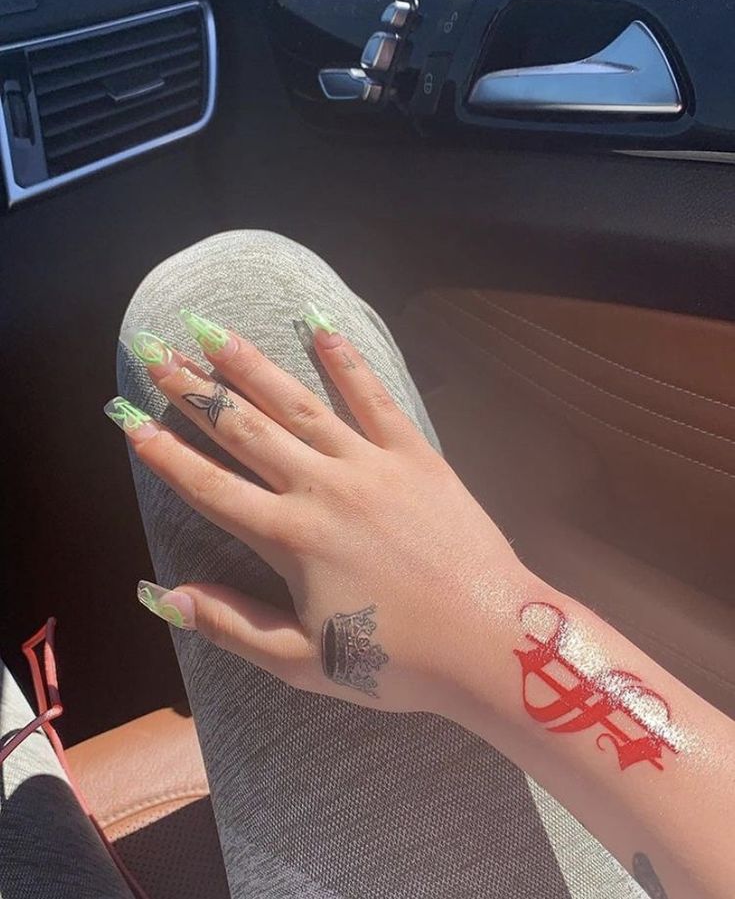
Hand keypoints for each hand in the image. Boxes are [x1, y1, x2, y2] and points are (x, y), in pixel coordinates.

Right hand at [107, 310, 524, 712]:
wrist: (490, 639)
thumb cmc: (398, 661)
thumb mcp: (304, 662)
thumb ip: (231, 624)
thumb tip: (162, 593)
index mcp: (289, 540)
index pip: (210, 487)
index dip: (165, 454)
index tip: (130, 418)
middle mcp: (322, 488)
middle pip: (245, 431)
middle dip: (194, 390)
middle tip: (157, 351)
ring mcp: (370, 465)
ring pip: (298, 404)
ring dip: (252, 365)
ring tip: (214, 331)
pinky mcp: (415, 455)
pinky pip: (374, 398)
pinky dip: (345, 361)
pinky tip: (319, 326)